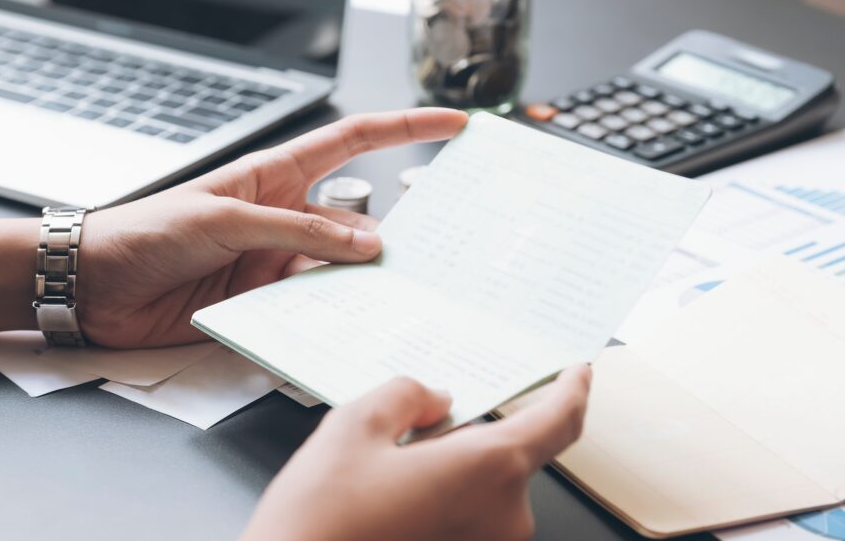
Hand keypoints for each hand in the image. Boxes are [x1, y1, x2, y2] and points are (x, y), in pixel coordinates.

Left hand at [78, 108, 468, 347]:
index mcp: (275, 176)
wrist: (94, 286)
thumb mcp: (224, 219)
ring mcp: (275, 261)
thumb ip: (296, 231)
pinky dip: (334, 313)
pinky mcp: (263, 302)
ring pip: (341, 269)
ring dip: (364, 280)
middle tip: (439, 245)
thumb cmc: (145, 231)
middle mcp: (284, 217)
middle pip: (358, 217)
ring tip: (400, 292)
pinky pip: (312, 306)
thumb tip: (366, 244)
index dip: (405, 129)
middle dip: (398, 227)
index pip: (352, 142)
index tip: (452, 124)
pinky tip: (351, 321)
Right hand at [243, 365, 591, 540]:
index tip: (578, 373)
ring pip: (482, 487)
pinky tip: (390, 499)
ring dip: (450, 469)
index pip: (559, 422)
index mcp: (487, 471)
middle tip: (414, 426)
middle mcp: (501, 517)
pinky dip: (442, 498)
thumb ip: (405, 396)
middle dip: (467, 433)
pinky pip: (468, 517)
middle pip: (506, 453)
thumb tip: (432, 398)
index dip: (573, 390)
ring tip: (386, 470)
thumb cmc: (320, 524)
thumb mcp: (353, 427)